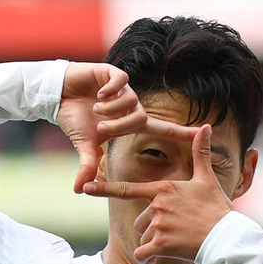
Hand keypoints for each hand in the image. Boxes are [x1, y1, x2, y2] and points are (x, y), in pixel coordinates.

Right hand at [57, 62, 195, 192]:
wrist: (58, 95)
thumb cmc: (74, 118)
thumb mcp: (84, 144)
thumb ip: (88, 164)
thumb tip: (79, 190)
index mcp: (129, 121)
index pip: (162, 129)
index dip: (181, 133)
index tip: (204, 133)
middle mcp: (130, 104)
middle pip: (141, 118)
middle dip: (120, 126)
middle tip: (101, 128)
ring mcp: (122, 89)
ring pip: (131, 101)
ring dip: (112, 110)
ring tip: (95, 110)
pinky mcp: (112, 73)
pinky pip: (121, 82)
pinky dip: (109, 92)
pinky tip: (98, 95)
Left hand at [83, 124, 234, 262]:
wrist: (228, 238)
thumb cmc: (216, 209)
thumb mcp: (206, 179)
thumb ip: (200, 153)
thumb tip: (205, 126)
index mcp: (162, 188)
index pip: (126, 189)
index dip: (103, 188)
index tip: (85, 188)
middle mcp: (157, 204)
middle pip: (140, 220)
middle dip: (152, 228)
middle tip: (176, 230)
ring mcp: (158, 224)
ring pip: (143, 237)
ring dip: (155, 243)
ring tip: (177, 242)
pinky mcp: (162, 243)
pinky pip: (143, 253)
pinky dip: (149, 258)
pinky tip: (161, 258)